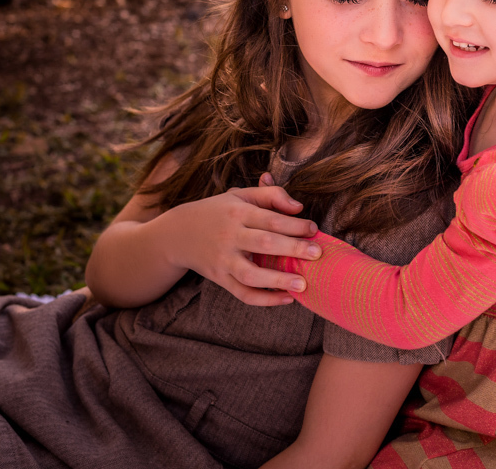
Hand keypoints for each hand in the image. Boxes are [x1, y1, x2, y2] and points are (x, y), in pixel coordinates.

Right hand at [169, 183, 320, 306]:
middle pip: (264, 243)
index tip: (314, 229)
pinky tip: (286, 299)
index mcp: (238, 212)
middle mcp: (230, 236)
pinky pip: (243, 294)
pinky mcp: (220, 279)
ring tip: (303, 284)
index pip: (270, 219)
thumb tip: (299, 207)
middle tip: (317, 254)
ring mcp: (224, 260)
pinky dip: (264, 300)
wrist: (178, 234)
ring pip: (251, 275)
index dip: (295, 224)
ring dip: (278, 281)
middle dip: (293, 249)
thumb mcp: (240, 195)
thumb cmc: (218, 212)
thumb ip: (271, 195)